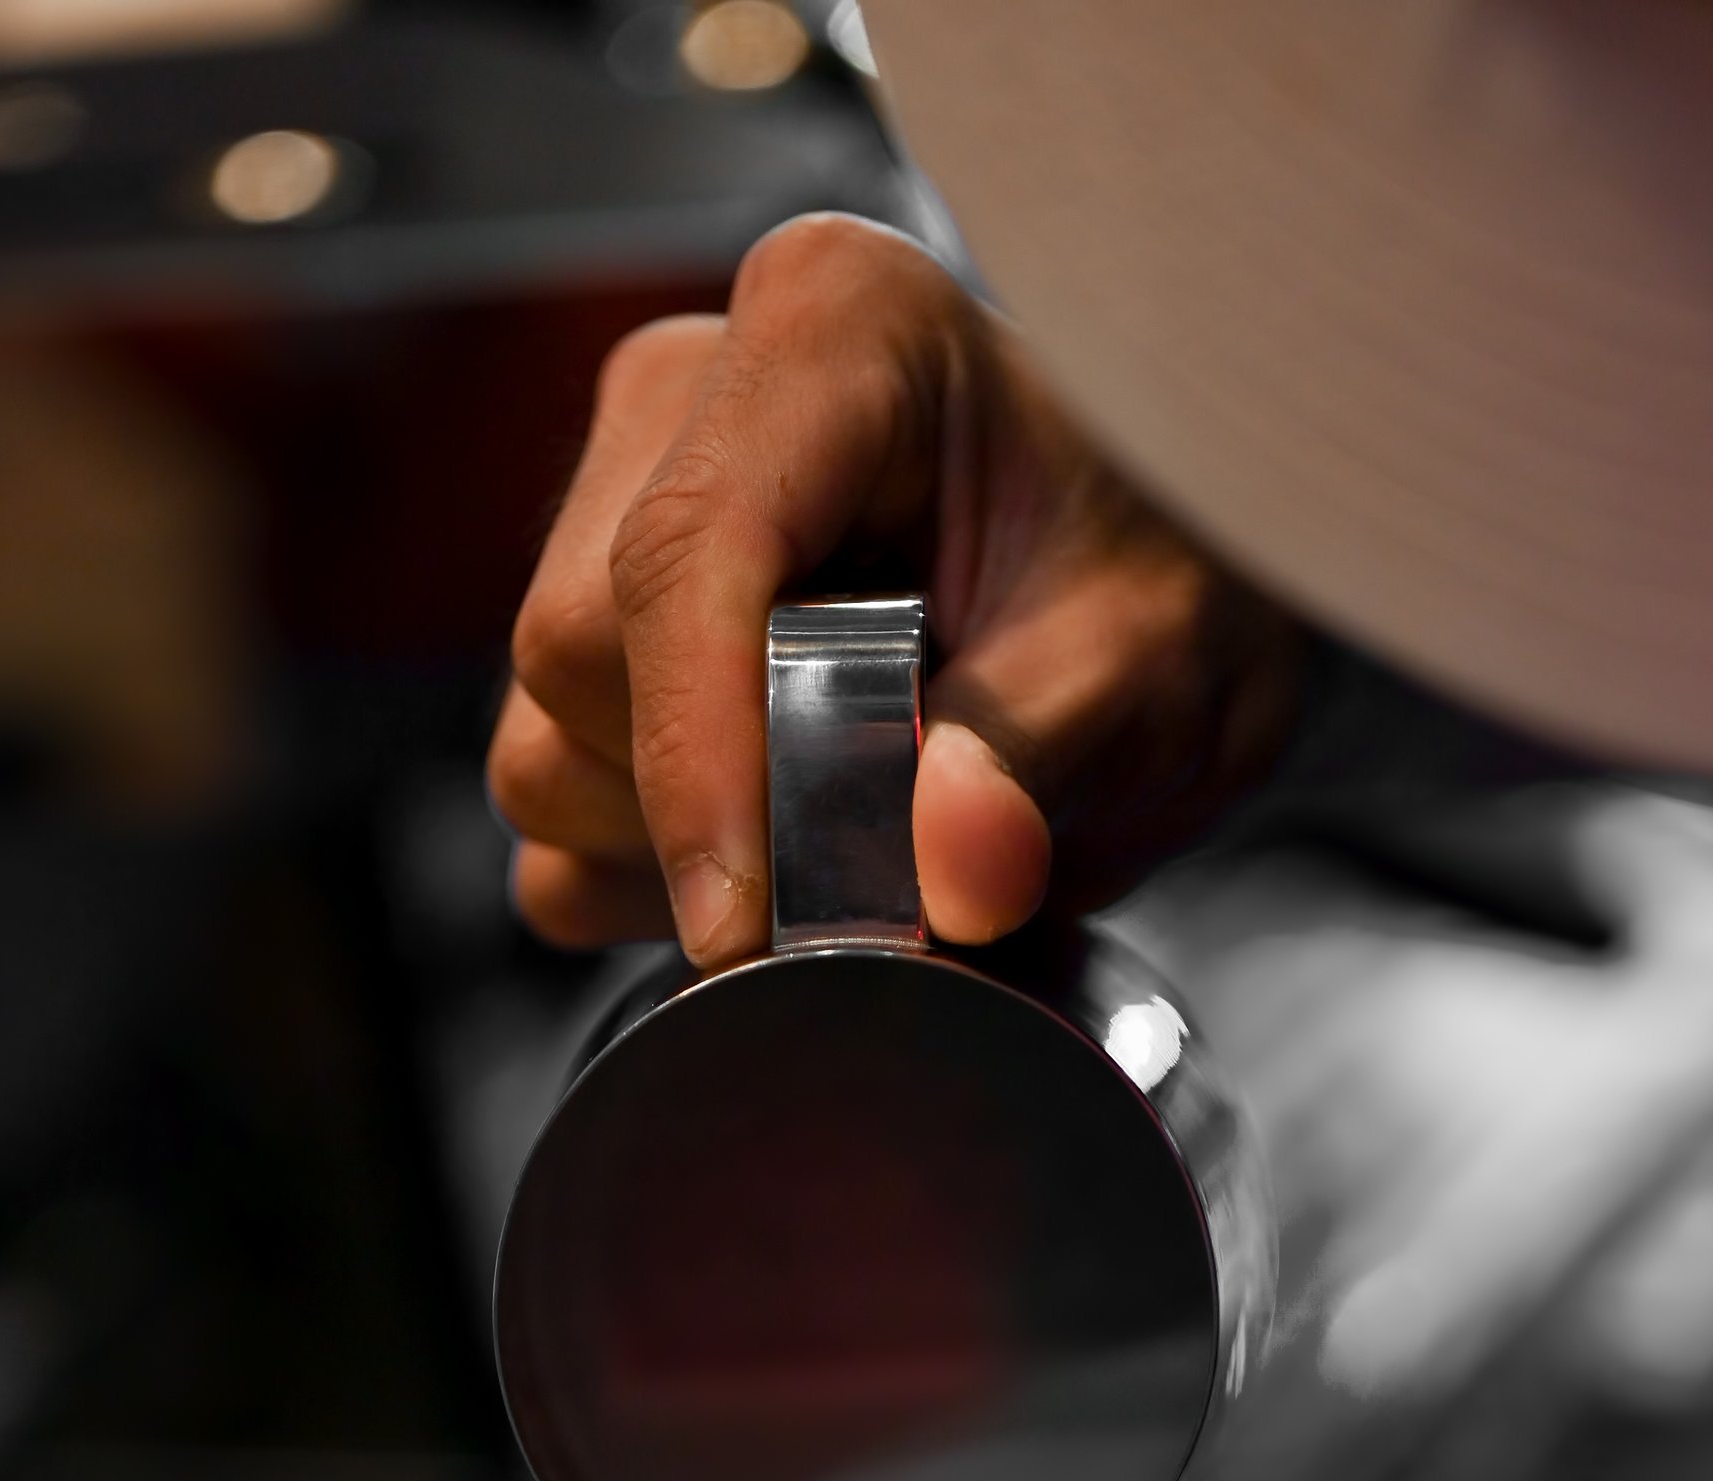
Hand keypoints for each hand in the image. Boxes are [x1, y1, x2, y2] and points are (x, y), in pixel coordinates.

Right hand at [489, 214, 1299, 965]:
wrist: (1158, 572)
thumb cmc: (1166, 562)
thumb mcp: (1164, 664)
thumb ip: (1049, 758)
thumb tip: (952, 871)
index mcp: (835, 331)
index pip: (684, 556)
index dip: (697, 759)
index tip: (746, 918)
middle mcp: (693, 397)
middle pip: (586, 656)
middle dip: (720, 799)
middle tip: (886, 848)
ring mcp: (620, 508)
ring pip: (546, 743)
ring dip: (685, 847)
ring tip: (852, 826)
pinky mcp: (598, 632)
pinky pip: (549, 812)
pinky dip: (651, 875)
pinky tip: (784, 841)